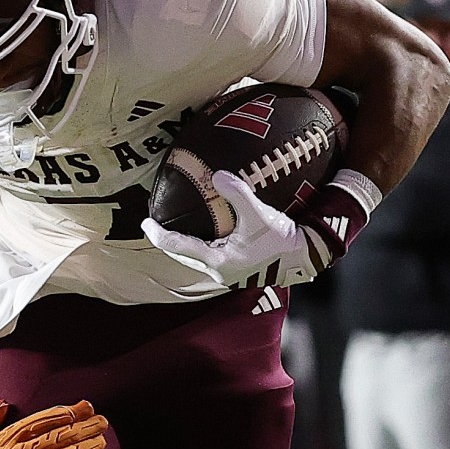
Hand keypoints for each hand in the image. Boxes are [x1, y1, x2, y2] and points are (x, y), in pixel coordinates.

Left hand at [142, 176, 325, 290]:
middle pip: (180, 256)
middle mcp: (217, 271)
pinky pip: (205, 257)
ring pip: (192, 259)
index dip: (158, 235)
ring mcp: (225, 273)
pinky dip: (195, 246)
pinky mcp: (233, 270)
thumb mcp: (259, 214)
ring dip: (180, 246)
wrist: (304, 258)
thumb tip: (216, 174)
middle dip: (165, 241)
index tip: (145, 223)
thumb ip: (237, 194)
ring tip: (169, 229)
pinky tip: (198, 234)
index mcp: (217, 260)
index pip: (177, 247)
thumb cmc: (282, 239)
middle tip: (150, 225)